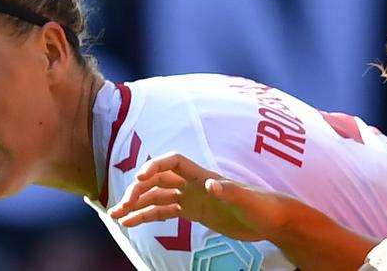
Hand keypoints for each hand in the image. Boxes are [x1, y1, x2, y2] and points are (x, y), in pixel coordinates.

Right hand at [108, 152, 293, 240]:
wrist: (271, 220)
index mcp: (204, 176)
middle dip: (137, 190)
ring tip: (115, 215)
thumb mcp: (247, 201)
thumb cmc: (262, 207)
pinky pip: (163, 212)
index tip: (139, 178)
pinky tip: (130, 223)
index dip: (155, 166)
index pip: (173, 162)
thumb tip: (211, 185)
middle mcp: (194, 184)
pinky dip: (145, 216)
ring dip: (135, 203)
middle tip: (121, 206)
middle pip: (158, 180)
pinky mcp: (193, 212)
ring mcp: (192, 197)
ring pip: (156, 196)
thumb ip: (229, 191)